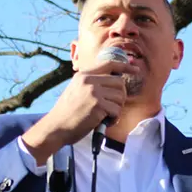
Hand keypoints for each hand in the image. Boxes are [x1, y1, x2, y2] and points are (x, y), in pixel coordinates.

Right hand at [20, 60, 137, 164]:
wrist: (56, 127)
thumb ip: (91, 84)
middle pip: (119, 83)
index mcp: (83, 75)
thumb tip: (114, 82)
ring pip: (120, 97)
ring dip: (117, 109)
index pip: (109, 64)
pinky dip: (114, 119)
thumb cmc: (67, 113)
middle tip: (112, 108)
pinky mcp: (97, 105)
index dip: (125, 67)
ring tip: (106, 117)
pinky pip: (117, 110)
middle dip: (120, 97)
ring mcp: (93, 92)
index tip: (136, 70)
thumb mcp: (76, 90)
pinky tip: (105, 122)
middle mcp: (89, 80)